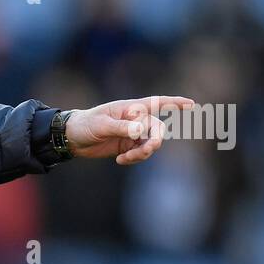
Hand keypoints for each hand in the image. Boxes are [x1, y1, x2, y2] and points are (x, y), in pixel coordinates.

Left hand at [63, 96, 195, 165]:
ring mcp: (132, 134)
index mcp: (130, 108)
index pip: (157, 103)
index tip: (192, 104)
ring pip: (150, 144)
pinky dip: (134, 159)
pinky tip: (119, 160)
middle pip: (157, 130)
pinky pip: (140, 154)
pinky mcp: (128, 146)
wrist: (72, 138)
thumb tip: (141, 131)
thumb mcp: (101, 125)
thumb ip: (122, 128)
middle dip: (154, 142)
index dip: (175, 103)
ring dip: (142, 154)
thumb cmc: (85, 124)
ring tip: (124, 159)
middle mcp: (135, 120)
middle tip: (145, 152)